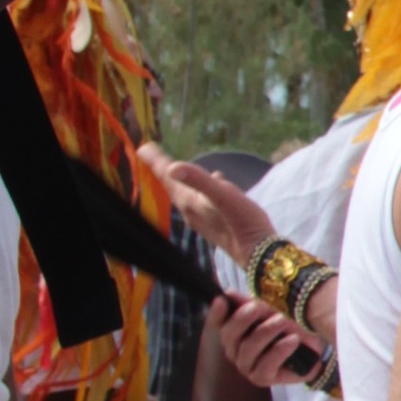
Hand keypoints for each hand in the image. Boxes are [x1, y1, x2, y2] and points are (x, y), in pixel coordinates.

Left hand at [142, 144, 276, 271]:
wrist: (258, 252)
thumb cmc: (242, 221)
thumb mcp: (223, 195)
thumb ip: (199, 180)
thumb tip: (172, 167)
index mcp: (188, 201)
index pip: (167, 176)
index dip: (155, 161)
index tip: (143, 148)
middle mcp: (189, 211)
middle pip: (171, 185)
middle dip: (161, 169)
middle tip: (150, 153)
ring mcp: (200, 219)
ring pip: (183, 193)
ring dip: (178, 179)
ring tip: (173, 168)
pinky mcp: (212, 223)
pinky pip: (197, 200)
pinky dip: (196, 188)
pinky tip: (212, 182)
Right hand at [209, 289, 316, 391]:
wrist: (313, 345)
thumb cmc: (289, 326)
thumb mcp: (271, 311)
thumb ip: (250, 304)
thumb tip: (229, 294)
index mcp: (234, 332)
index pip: (218, 322)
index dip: (216, 312)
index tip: (222, 300)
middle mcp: (235, 351)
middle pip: (229, 335)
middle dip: (243, 318)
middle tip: (258, 306)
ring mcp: (246, 366)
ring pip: (248, 348)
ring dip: (266, 331)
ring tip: (282, 320)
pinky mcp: (261, 378)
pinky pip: (265, 365)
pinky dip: (280, 350)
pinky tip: (293, 340)